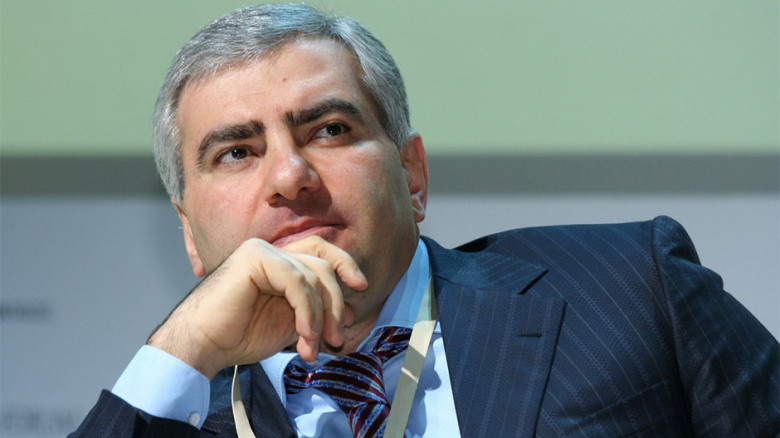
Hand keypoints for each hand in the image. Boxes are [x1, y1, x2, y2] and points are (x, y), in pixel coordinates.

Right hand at [147, 235, 365, 378]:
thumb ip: (315, 310)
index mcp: (279, 261)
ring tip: (312, 347)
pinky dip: (307, 312)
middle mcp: (271, 250)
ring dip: (320, 317)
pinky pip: (297, 282)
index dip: (346, 266)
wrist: (203, 345)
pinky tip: (304, 337)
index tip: (362, 288)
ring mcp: (262, 251)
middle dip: (336, 303)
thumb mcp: (290, 321)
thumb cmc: (240, 336)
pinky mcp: (255, 258)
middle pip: (323, 264)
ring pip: (313, 276)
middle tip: (336, 338)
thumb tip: (349, 310)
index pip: (322, 253)